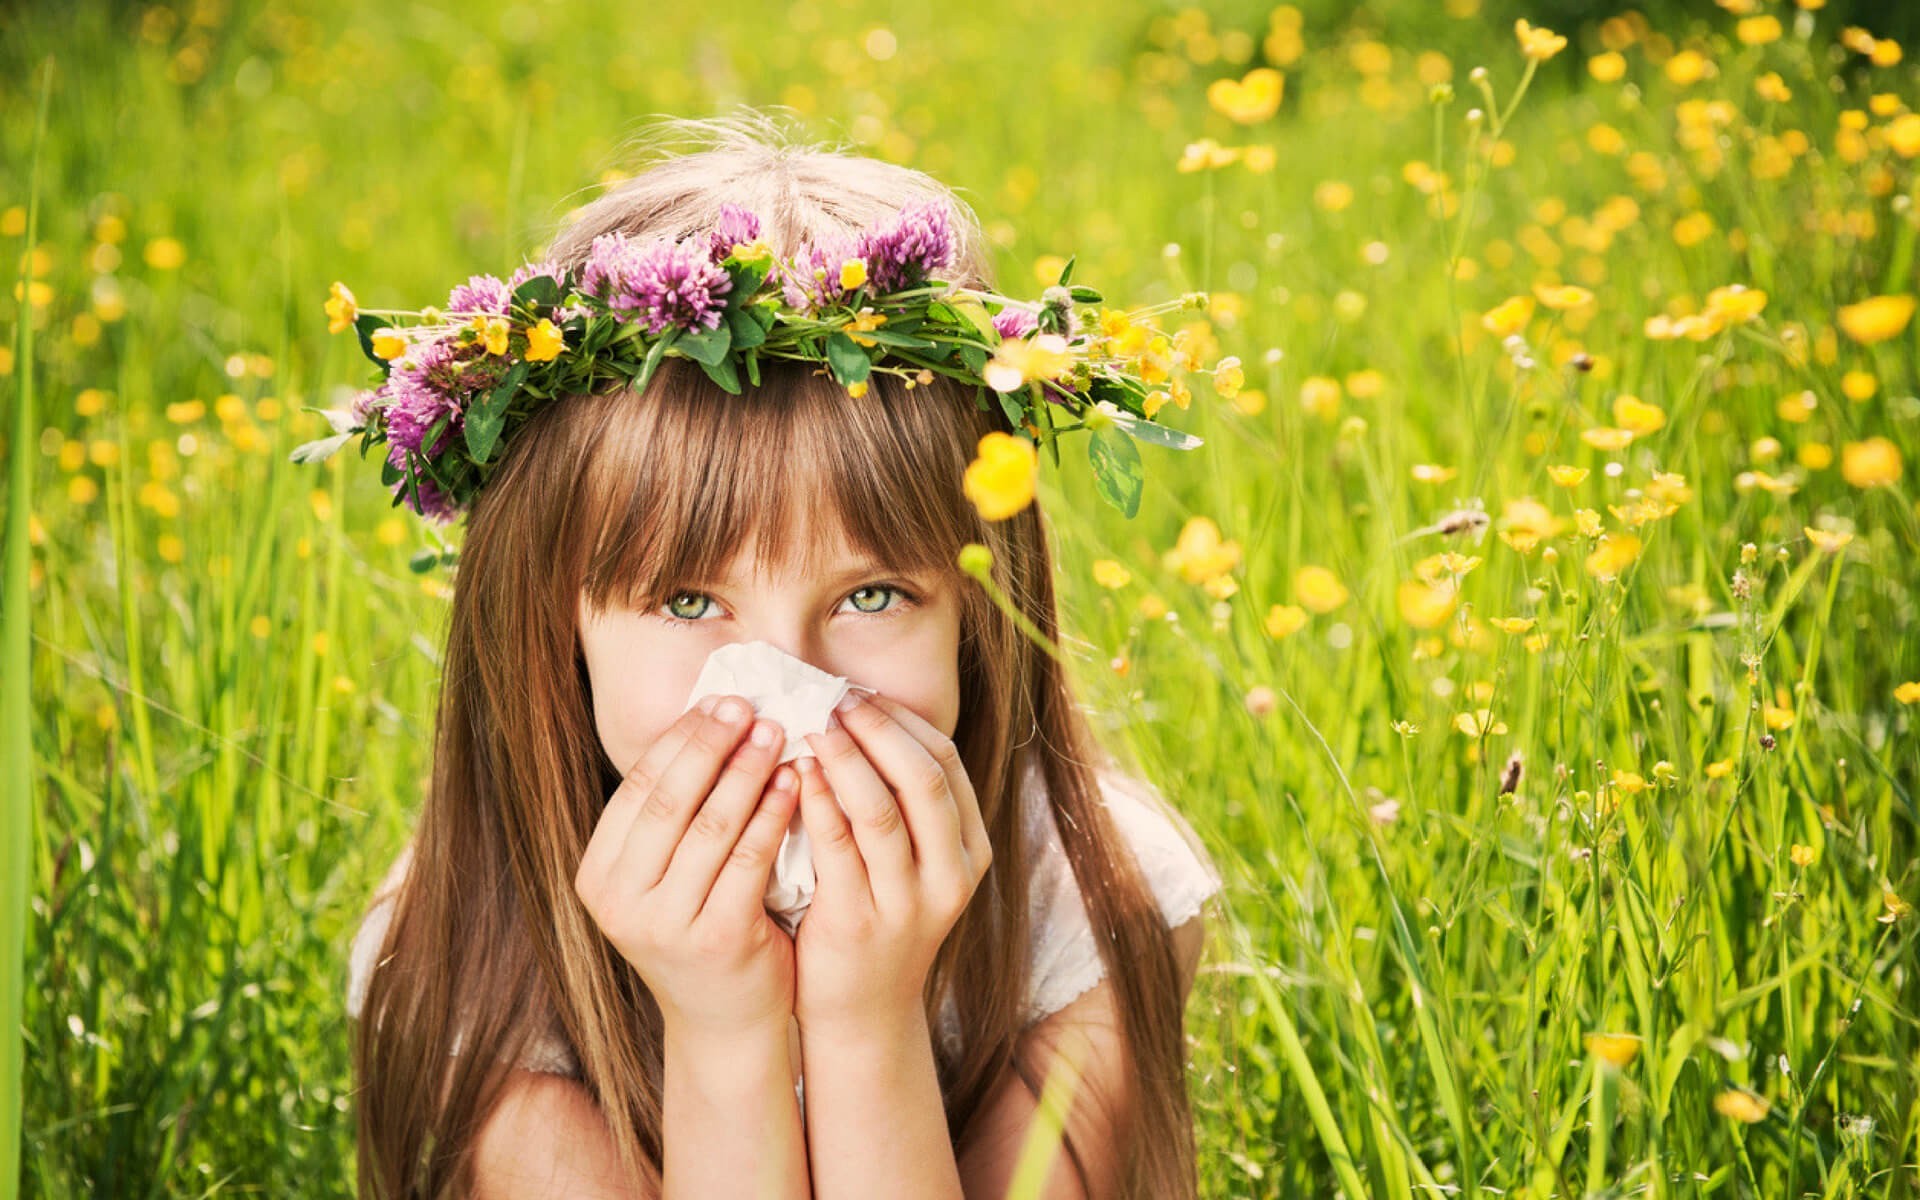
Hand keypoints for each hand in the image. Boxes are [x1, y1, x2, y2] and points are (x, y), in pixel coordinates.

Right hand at [573, 694, 802, 1040]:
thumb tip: (709, 718)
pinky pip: (750, 859)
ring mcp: (665, 923)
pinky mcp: (717, 938)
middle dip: (711, 744)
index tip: (717, 700)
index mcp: (598, 876)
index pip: (638, 788)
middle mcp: (620, 901)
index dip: (679, 739)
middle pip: (670, 800)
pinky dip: (774, 813)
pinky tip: (796, 782)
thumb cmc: (703, 930)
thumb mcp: (667, 877)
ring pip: (712, 825)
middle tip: (748, 705)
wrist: (726, 1022)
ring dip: (747, 770)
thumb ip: (675, 815)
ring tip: (777, 732)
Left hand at [792, 692, 992, 1035]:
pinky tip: (793, 775)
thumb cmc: (877, 918)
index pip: (945, 763)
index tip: (861, 692)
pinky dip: (816, 802)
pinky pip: (837, 848)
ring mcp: (908, 903)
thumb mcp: (913, 864)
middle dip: (876, 730)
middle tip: (835, 698)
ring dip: (843, 759)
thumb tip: (860, 715)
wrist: (862, 1012)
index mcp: (969, 851)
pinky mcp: (860, 922)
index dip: (902, 721)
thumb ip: (901, 804)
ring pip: (881, 811)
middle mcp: (950, 875)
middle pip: (921, 779)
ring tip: (810, 726)